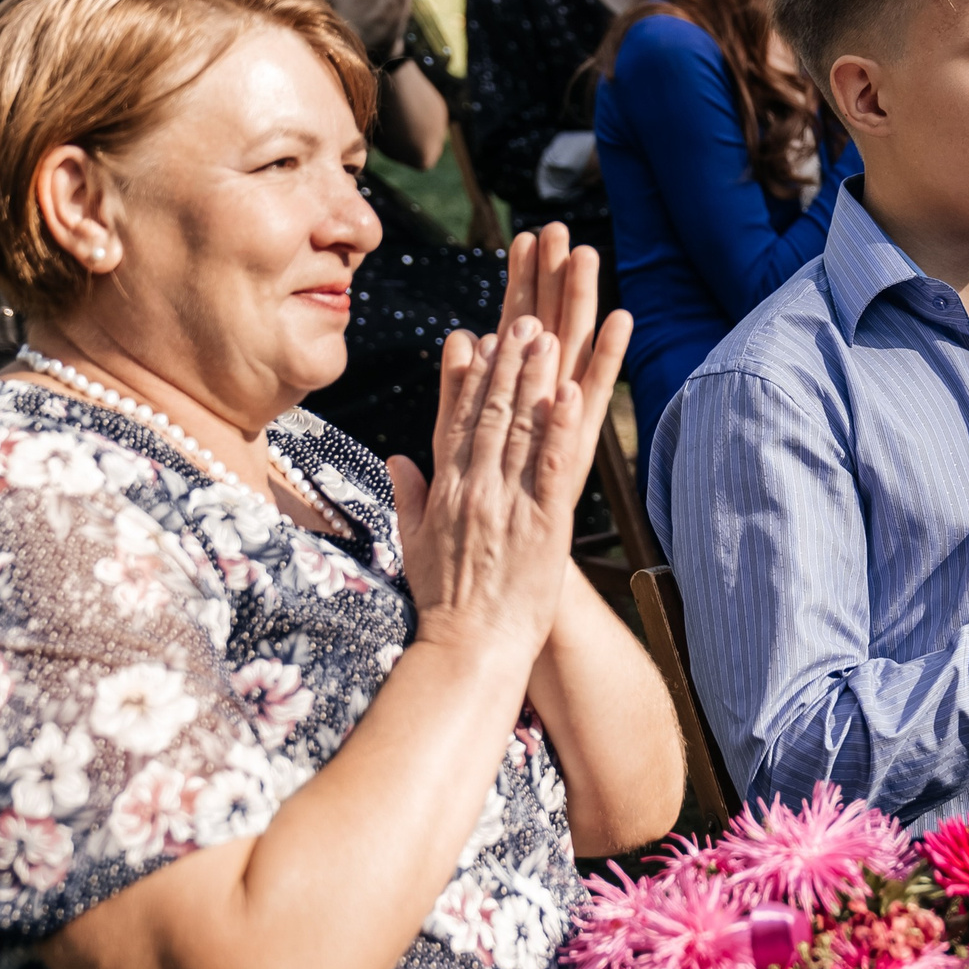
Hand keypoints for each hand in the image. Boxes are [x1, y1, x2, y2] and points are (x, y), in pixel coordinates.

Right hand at [387, 247, 627, 663]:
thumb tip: (398, 458)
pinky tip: (570, 391)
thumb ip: (409, 496)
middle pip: (489, 412)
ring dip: (534, 377)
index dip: (468, 376)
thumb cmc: (446, 603)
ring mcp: (505, 503)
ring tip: (547, 334)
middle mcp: (472, 488)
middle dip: (506, 362)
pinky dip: (560, 425)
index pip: (455, 420)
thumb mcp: (416, 544)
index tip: (477, 337)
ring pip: (520, 428)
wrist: (469, 649)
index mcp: (445, 489)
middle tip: (521, 319)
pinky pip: (550, 465)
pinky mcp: (539, 524)